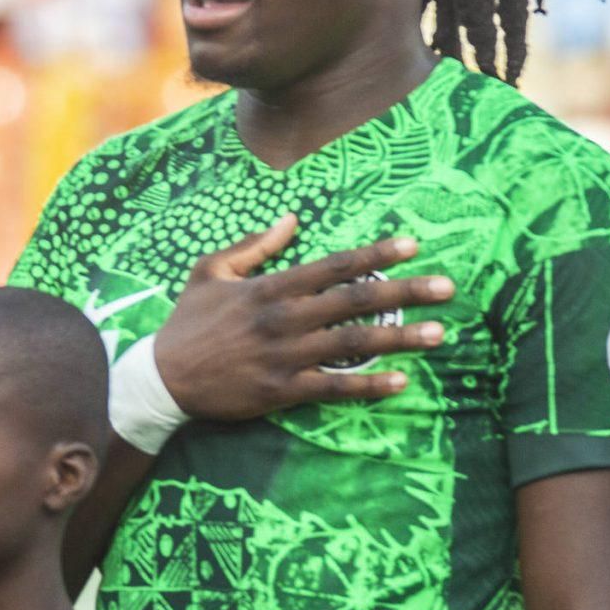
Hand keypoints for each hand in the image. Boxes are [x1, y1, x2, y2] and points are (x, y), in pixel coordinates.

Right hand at [153, 215, 453, 422]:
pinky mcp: (282, 391)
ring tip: (438, 334)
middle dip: (405, 293)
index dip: (376, 254)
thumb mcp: (210, 271)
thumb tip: (293, 218)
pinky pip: (334, 388)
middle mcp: (285, 319)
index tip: (412, 245)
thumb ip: (254, 245)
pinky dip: (368, 386)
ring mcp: (285, 356)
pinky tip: (400, 382)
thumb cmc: (188, 323)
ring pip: (353, 345)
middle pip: (356, 301)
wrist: (162, 378)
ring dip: (399, 338)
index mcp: (271, 287)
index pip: (335, 265)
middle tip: (447, 288)